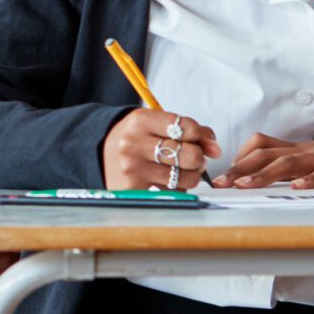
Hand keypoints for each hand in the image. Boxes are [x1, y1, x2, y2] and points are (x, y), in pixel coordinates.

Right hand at [101, 109, 221, 190]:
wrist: (98, 150)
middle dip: (199, 158)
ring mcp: (132, 168)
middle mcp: (134, 143)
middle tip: (193, 158)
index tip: (203, 141)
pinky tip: (167, 180)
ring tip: (181, 169)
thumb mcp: (155, 122)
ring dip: (191, 175)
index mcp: (140, 121)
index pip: (187, 127)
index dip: (203, 136)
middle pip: (190, 155)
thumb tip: (215, 149)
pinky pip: (171, 192)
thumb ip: (188, 130)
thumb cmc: (135, 136)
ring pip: (185, 177)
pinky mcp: (132, 188)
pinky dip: (176, 188)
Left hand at [217, 126, 313, 188]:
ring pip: (289, 163)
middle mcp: (302, 151)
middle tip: (221, 184)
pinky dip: (310, 180)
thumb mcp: (304, 159)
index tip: (220, 176)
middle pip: (266, 155)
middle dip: (240, 169)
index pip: (259, 147)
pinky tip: (297, 188)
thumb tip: (248, 178)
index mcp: (292, 149)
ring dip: (265, 174)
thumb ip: (281, 165)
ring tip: (245, 185)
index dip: (238, 159)